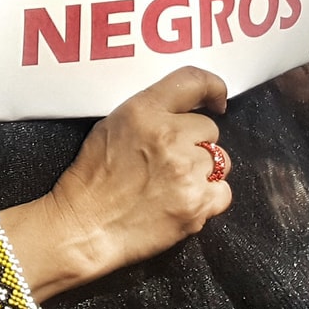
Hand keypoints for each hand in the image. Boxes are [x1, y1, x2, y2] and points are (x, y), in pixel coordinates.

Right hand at [47, 68, 232, 275]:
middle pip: (210, 130)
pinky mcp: (198, 204)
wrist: (85, 227)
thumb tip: (184, 112)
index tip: (216, 100)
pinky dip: (208, 199)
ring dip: (203, 171)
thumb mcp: (111, 126)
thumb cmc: (91, 178)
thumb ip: (149, 114)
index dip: (212, 88)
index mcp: (144, 112)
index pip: (193, 81)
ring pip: (220, 162)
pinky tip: (182, 202)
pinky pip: (223, 193)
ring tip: (174, 184)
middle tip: (169, 161)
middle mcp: (169, 136)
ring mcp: (187, 171)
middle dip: (195, 143)